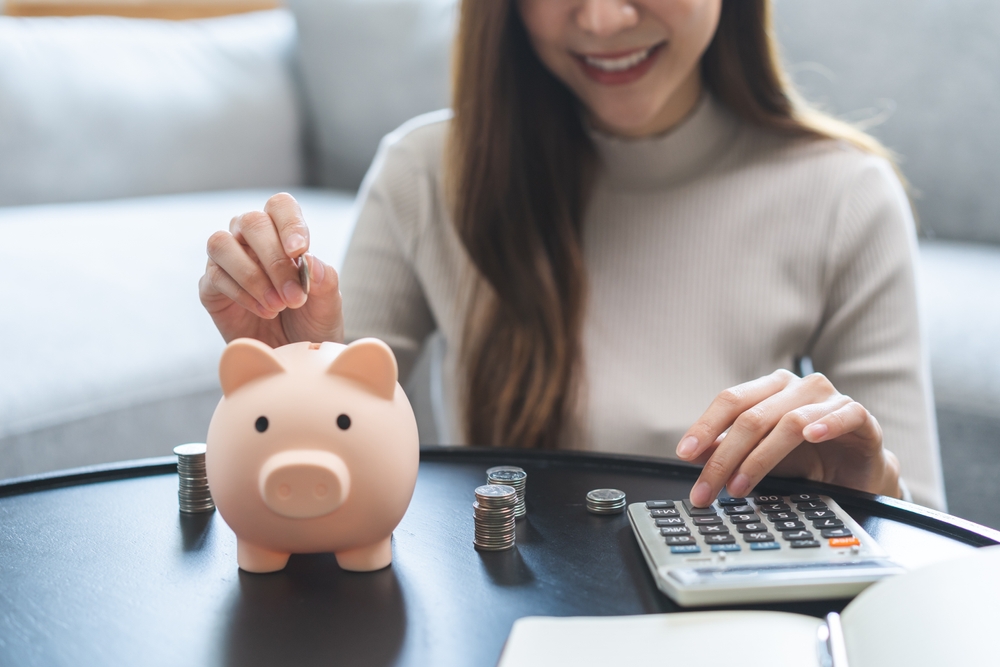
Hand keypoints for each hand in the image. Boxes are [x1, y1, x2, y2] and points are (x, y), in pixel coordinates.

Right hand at [199, 193, 343, 346]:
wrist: (294, 356)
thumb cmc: (312, 322)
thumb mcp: (329, 304)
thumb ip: (324, 279)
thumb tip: (309, 259)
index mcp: (282, 233)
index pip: (280, 206)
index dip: (289, 223)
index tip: (299, 251)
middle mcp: (250, 240)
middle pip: (251, 222)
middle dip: (274, 259)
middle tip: (294, 296)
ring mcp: (227, 262)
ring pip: (221, 244)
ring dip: (252, 276)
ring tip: (277, 306)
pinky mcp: (211, 288)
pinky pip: (215, 277)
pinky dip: (242, 295)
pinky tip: (264, 312)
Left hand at [675, 370, 900, 505]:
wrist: (855, 471)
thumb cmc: (805, 458)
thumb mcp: (759, 454)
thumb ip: (728, 448)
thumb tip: (692, 453)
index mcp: (769, 388)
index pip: (730, 400)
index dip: (705, 426)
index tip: (685, 453)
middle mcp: (796, 387)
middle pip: (752, 417)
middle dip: (724, 457)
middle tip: (706, 489)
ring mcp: (829, 398)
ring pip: (789, 421)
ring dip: (760, 457)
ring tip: (740, 485)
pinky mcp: (860, 415)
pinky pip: (844, 414)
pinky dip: (826, 424)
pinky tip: (811, 437)